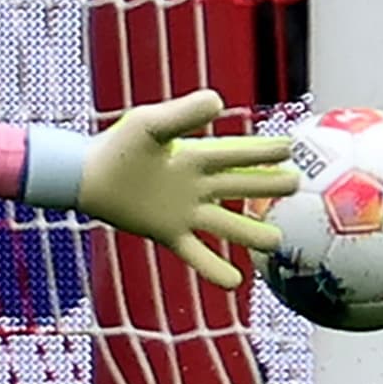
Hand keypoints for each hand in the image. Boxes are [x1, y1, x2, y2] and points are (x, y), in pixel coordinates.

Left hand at [76, 89, 298, 289]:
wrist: (86, 175)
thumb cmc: (117, 146)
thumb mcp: (150, 125)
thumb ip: (183, 114)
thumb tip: (219, 100)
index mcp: (194, 157)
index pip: (237, 154)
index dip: (264, 152)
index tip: (292, 146)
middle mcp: (195, 186)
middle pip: (240, 187)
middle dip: (268, 186)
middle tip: (296, 185)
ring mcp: (185, 212)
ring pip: (227, 225)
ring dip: (251, 234)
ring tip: (277, 242)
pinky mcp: (168, 233)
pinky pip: (196, 254)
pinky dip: (214, 268)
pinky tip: (234, 282)